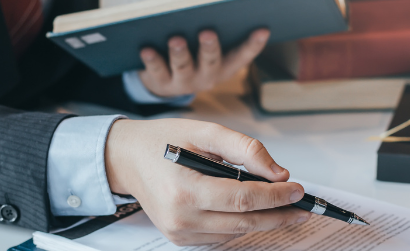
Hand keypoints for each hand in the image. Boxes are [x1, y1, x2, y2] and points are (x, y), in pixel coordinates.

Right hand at [104, 118, 310, 245]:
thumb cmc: (163, 141)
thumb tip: (278, 173)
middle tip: (302, 207)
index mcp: (185, 190)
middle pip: (245, 222)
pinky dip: (241, 224)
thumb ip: (245, 149)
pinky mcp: (180, 239)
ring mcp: (179, 233)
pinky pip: (222, 236)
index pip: (243, 198)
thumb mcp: (205, 132)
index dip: (276, 196)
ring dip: (263, 221)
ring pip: (237, 233)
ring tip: (284, 207)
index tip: (297, 189)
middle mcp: (181, 218)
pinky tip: (252, 211)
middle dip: (279, 215)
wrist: (127, 159)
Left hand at [137, 29, 269, 97]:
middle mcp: (207, 76)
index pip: (242, 56)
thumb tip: (208, 5)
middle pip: (211, 61)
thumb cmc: (192, 55)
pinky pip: (156, 71)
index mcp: (224, 66)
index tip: (263, 29)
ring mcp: (185, 82)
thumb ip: (215, 29)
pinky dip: (152, 60)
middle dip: (210, 47)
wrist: (164, 82)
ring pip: (183, 67)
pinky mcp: (162, 83)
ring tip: (176, 39)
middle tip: (208, 33)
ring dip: (180, 52)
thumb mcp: (206, 47)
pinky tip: (146, 49)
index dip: (253, 45)